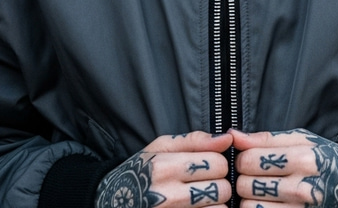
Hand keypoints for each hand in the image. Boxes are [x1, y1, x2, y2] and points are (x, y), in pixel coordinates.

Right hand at [96, 131, 232, 206]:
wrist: (110, 201)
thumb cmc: (140, 170)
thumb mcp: (161, 146)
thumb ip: (195, 140)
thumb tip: (227, 138)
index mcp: (165, 167)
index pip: (217, 163)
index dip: (219, 162)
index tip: (211, 165)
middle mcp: (166, 195)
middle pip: (221, 189)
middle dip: (220, 184)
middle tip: (208, 183)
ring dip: (216, 204)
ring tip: (203, 198)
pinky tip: (199, 207)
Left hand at [232, 128, 337, 207]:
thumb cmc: (325, 159)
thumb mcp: (302, 140)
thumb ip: (266, 139)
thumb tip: (233, 135)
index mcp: (303, 159)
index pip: (250, 159)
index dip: (242, 157)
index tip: (248, 158)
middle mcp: (302, 188)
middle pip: (246, 185)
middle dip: (243, 179)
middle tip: (253, 176)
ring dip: (248, 200)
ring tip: (258, 192)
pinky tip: (264, 203)